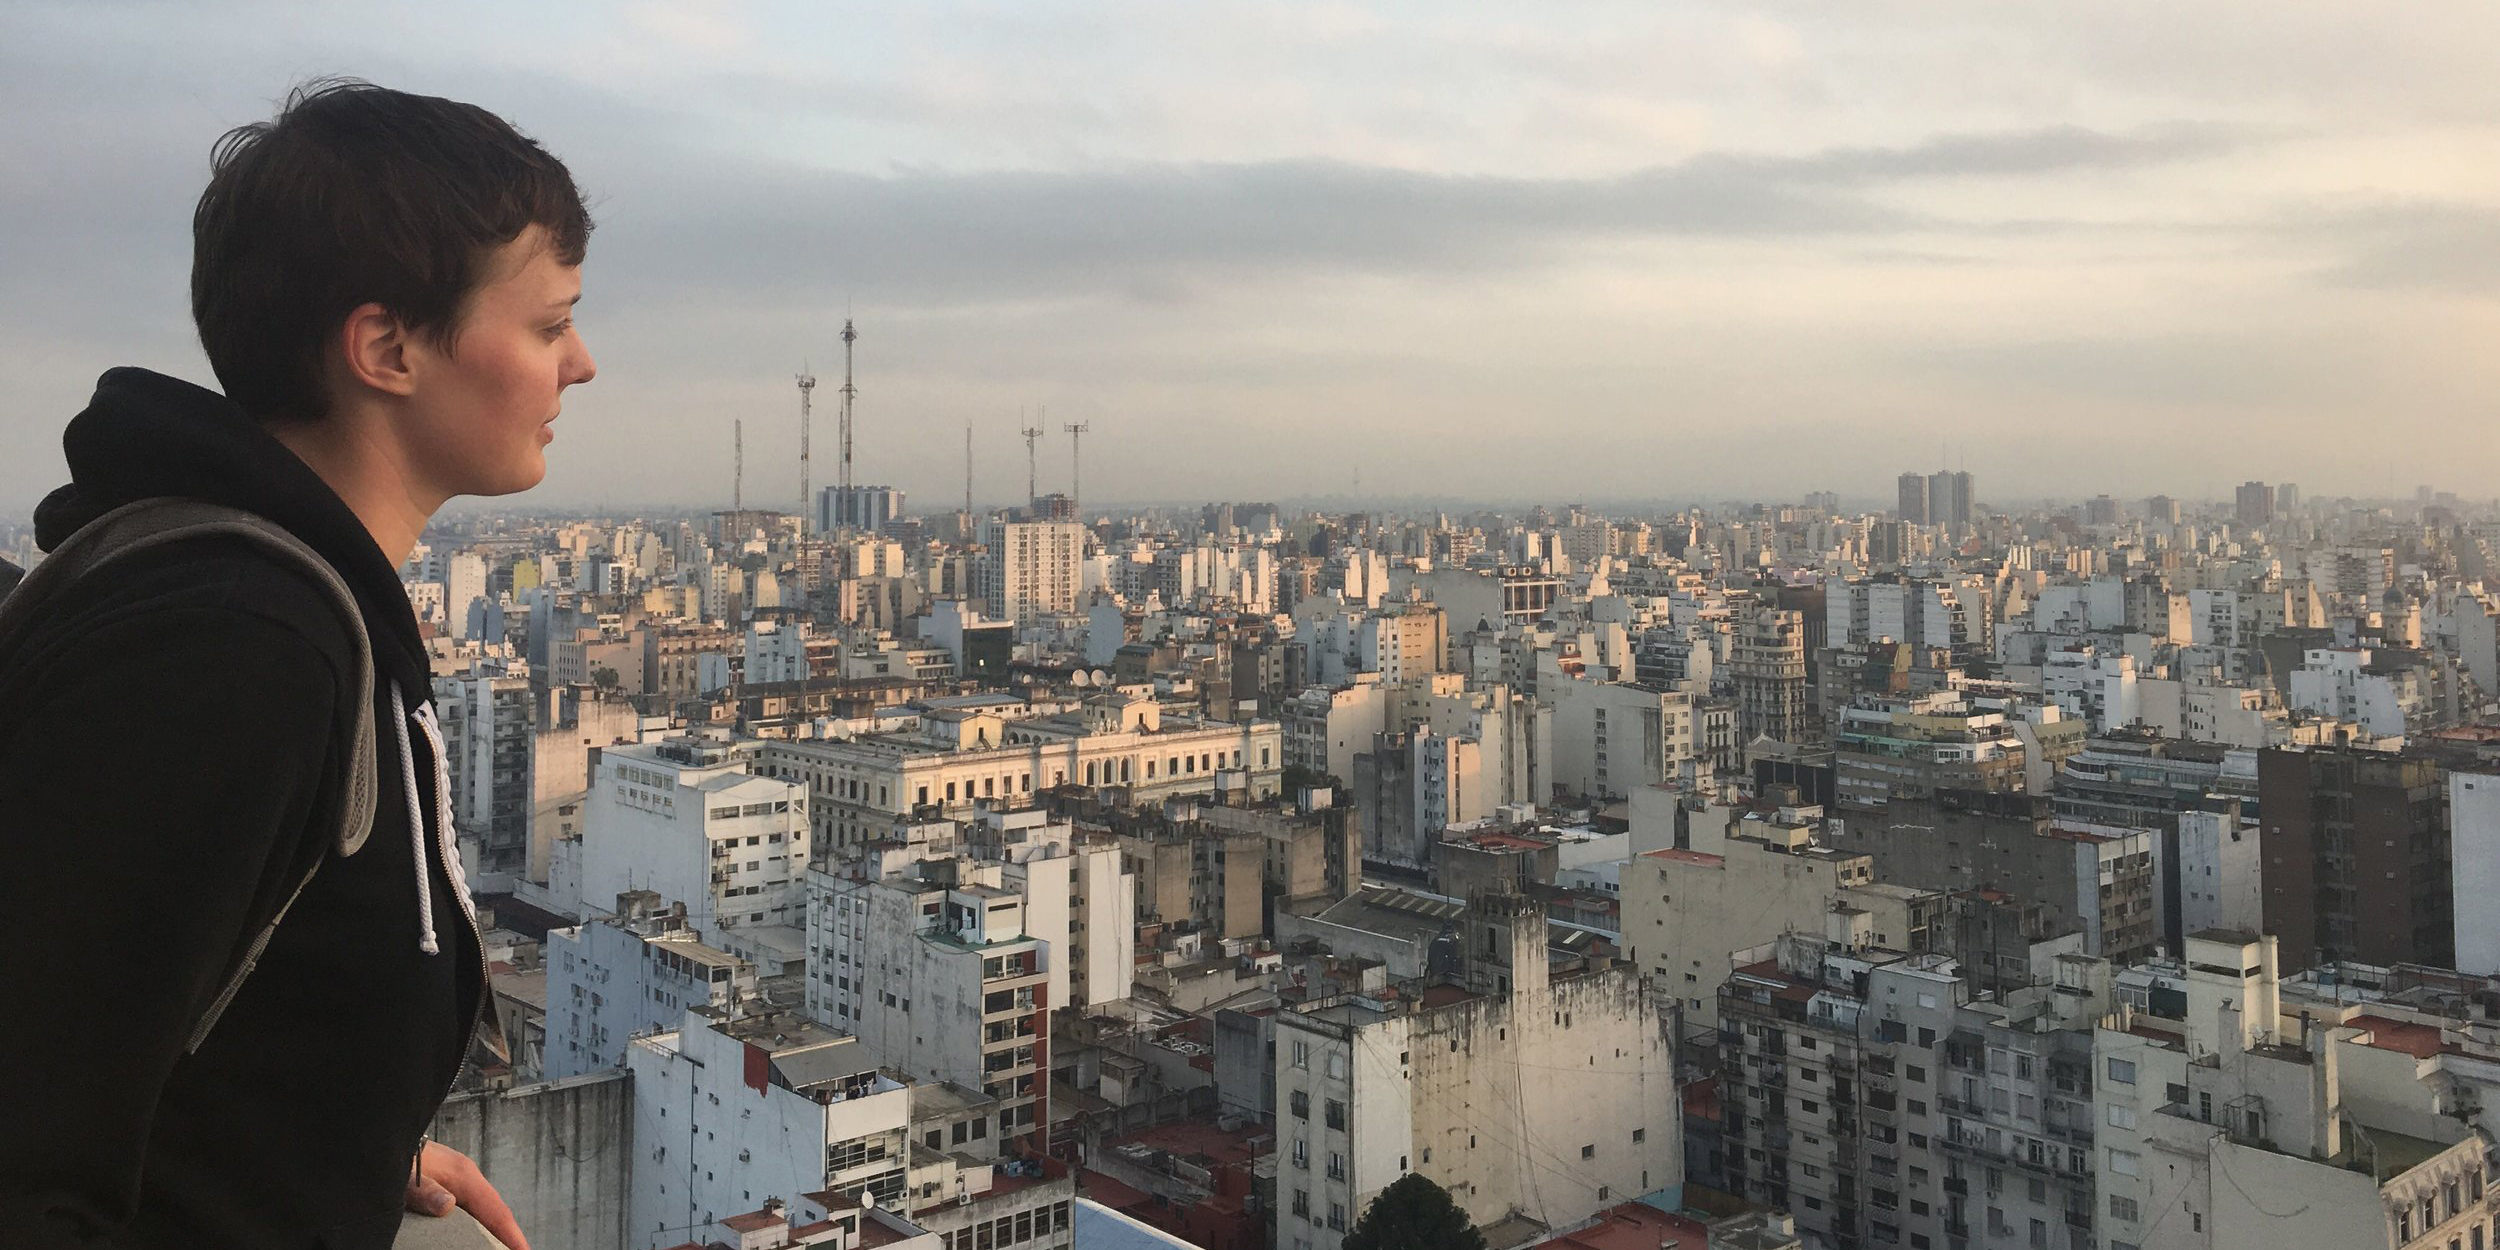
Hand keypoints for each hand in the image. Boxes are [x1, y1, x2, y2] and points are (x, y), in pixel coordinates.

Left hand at [405, 1139, 530, 1249]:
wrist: (388, 1138)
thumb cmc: (399, 1156)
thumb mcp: (407, 1176)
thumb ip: (426, 1191)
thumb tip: (448, 1205)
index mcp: (464, 1175)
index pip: (495, 1210)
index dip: (511, 1234)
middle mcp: (466, 1178)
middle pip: (494, 1212)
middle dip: (508, 1234)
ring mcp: (458, 1182)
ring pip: (484, 1210)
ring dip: (493, 1231)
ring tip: (502, 1248)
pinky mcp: (448, 1186)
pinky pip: (471, 1209)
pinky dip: (479, 1225)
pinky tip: (476, 1236)